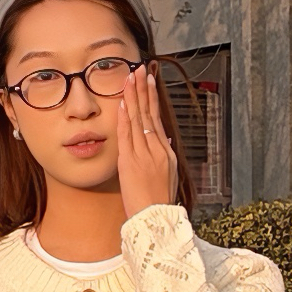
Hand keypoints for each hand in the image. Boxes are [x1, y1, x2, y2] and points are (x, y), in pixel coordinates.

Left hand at [116, 64, 178, 223]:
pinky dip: (126, 118)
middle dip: (145, 90)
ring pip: (139, 121)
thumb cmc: (158, 204)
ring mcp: (145, 156)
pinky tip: (123, 103)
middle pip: (150, 114)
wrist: (155, 221)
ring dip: (134, 97)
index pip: (157, 120)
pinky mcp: (132, 163)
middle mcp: (158, 151)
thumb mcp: (168, 177)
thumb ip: (164, 156)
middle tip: (141, 70)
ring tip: (131, 77)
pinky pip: (128, 136)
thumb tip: (162, 138)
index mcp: (167, 154)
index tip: (149, 81)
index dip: (152, 99)